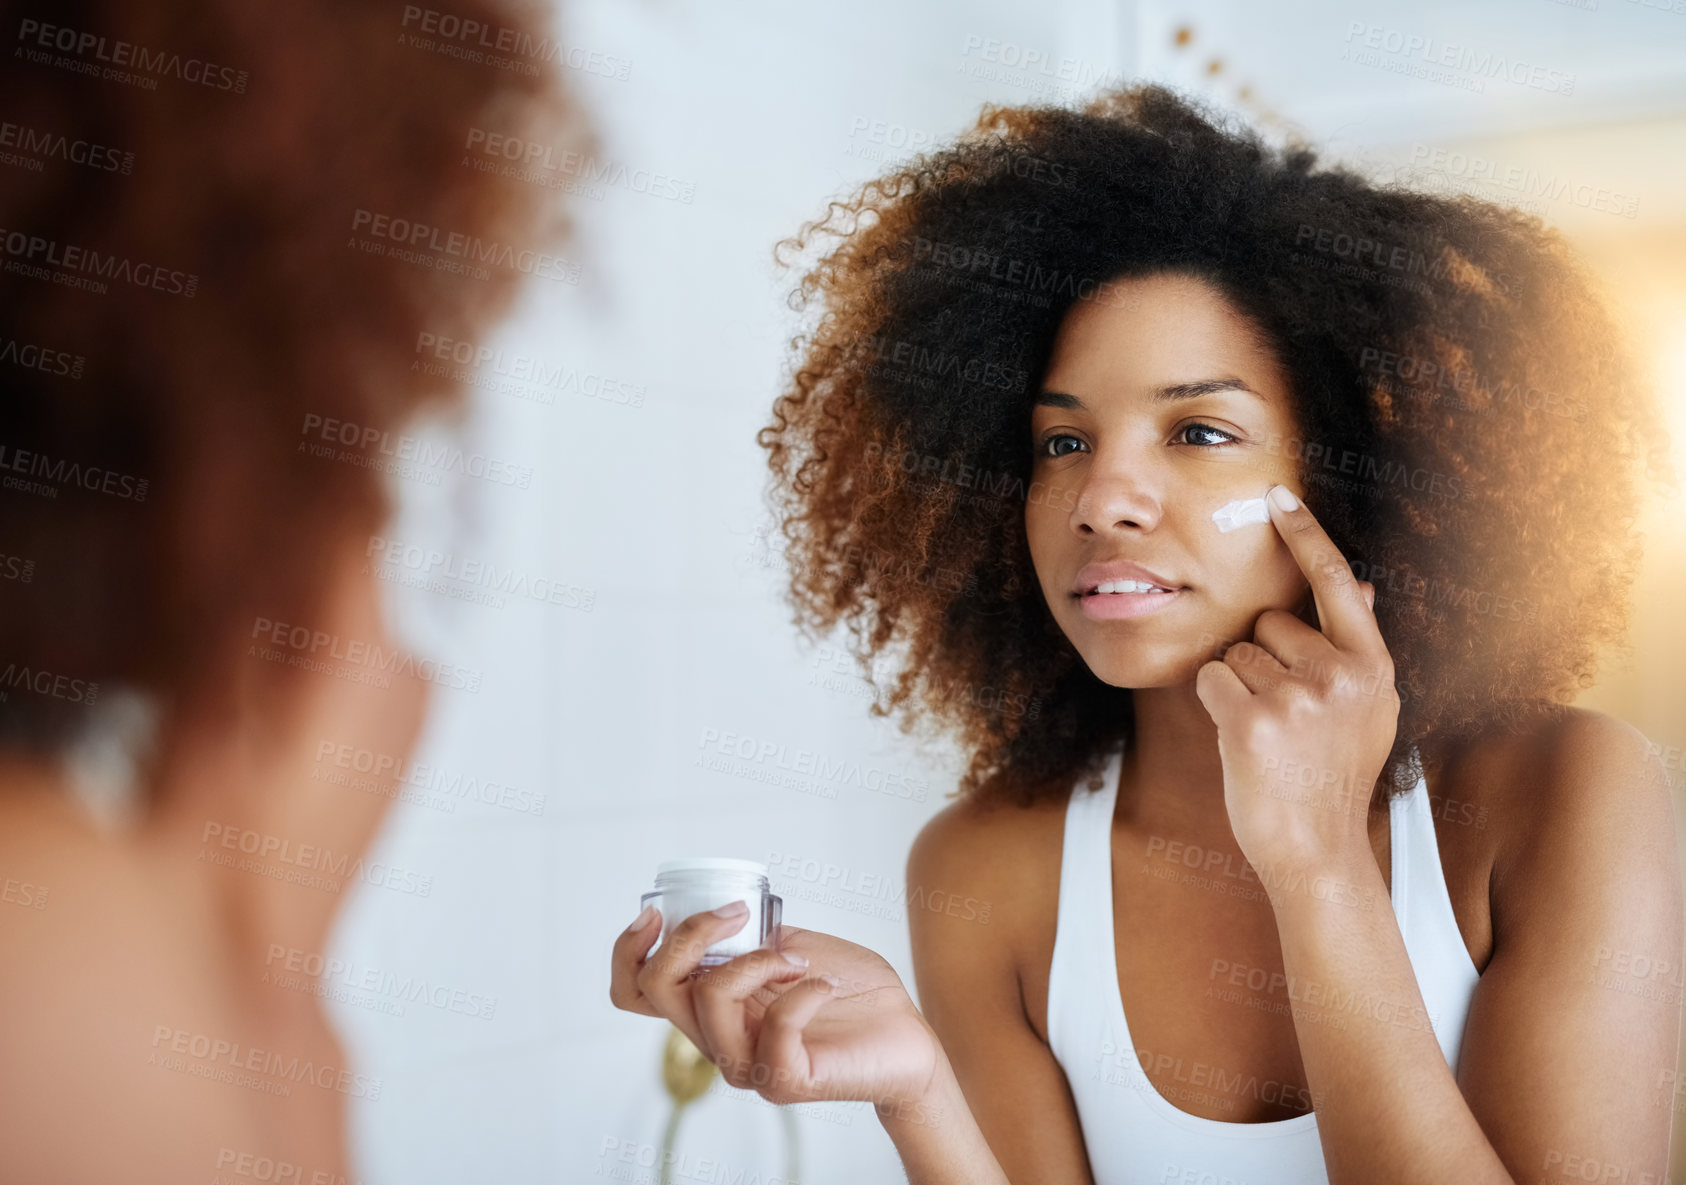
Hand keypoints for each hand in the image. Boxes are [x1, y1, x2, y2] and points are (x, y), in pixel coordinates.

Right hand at [609, 904, 944, 1116]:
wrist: (904, 1033)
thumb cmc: (849, 989)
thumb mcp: (787, 945)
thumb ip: (750, 934)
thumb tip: (723, 904)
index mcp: (709, 1007)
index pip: (634, 992)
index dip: (626, 951)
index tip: (656, 914)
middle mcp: (717, 1039)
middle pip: (657, 988)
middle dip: (690, 934)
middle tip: (737, 914)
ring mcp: (748, 1063)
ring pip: (709, 1001)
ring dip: (755, 960)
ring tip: (798, 959)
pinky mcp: (786, 1079)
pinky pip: (776, 1026)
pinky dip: (801, 989)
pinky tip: (823, 984)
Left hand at [1193, 484, 1399, 882]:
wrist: (1317, 851)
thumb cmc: (1331, 778)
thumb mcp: (1367, 711)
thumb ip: (1358, 648)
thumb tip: (1362, 583)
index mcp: (1372, 668)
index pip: (1337, 583)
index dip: (1306, 536)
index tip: (1279, 495)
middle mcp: (1340, 676)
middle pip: (1269, 624)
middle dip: (1264, 660)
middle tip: (1287, 719)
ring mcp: (1296, 699)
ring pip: (1235, 653)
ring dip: (1240, 688)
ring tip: (1271, 737)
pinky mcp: (1251, 722)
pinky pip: (1210, 679)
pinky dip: (1214, 705)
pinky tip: (1243, 742)